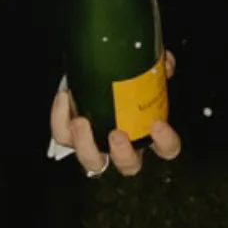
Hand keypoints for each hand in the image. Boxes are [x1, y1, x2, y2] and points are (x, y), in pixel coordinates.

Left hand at [48, 51, 180, 176]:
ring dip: (86, 145)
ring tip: (81, 122)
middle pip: (128, 165)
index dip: (165, 142)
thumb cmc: (122, 78)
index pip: (166, 148)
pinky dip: (60, 118)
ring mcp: (95, 143)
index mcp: (145, 132)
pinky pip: (62, 134)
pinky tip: (64, 98)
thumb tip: (164, 62)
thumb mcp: (143, 70)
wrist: (91, 70)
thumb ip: (156, 68)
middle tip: (117, 134)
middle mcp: (122, 144)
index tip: (157, 124)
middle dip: (123, 154)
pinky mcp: (70, 134)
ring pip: (92, 161)